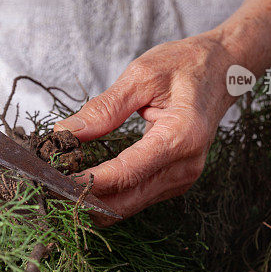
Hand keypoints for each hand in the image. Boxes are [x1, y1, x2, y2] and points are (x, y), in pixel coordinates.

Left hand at [55, 34, 238, 224]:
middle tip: (46, 183)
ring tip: (60, 179)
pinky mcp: (175, 181)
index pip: (125, 173)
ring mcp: (182, 178)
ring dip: (92, 199)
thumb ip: (104, 108)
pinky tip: (85, 177)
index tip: (52, 178)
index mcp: (181, 137)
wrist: (224, 69)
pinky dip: (108, 194)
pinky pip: (135, 198)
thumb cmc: (186, 65)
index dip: (86, 181)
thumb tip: (64, 133)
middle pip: (124, 202)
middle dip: (83, 197)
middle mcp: (185, 167)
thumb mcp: (141, 75)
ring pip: (127, 207)